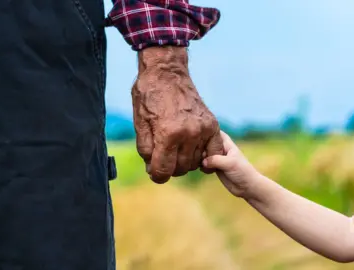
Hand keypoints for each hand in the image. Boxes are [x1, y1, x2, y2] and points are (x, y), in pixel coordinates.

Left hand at [132, 46, 222, 183]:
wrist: (166, 73)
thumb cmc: (149, 96)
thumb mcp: (140, 123)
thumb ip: (146, 150)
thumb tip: (153, 169)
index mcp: (168, 134)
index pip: (163, 170)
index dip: (157, 175)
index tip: (154, 172)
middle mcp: (188, 133)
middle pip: (181, 168)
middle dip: (169, 168)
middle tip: (163, 159)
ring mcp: (203, 129)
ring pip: (196, 162)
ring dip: (185, 162)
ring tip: (175, 151)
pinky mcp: (212, 124)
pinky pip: (213, 151)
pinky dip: (205, 156)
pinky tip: (194, 152)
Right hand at [202, 131, 259, 197]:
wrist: (248, 187)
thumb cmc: (243, 171)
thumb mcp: (230, 163)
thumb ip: (215, 160)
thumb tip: (202, 161)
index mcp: (227, 144)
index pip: (216, 132)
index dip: (208, 130)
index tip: (200, 133)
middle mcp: (221, 150)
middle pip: (207, 142)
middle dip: (201, 145)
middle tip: (198, 152)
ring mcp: (217, 159)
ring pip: (204, 154)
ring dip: (199, 157)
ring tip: (200, 162)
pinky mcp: (215, 168)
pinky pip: (204, 164)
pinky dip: (201, 166)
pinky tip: (203, 169)